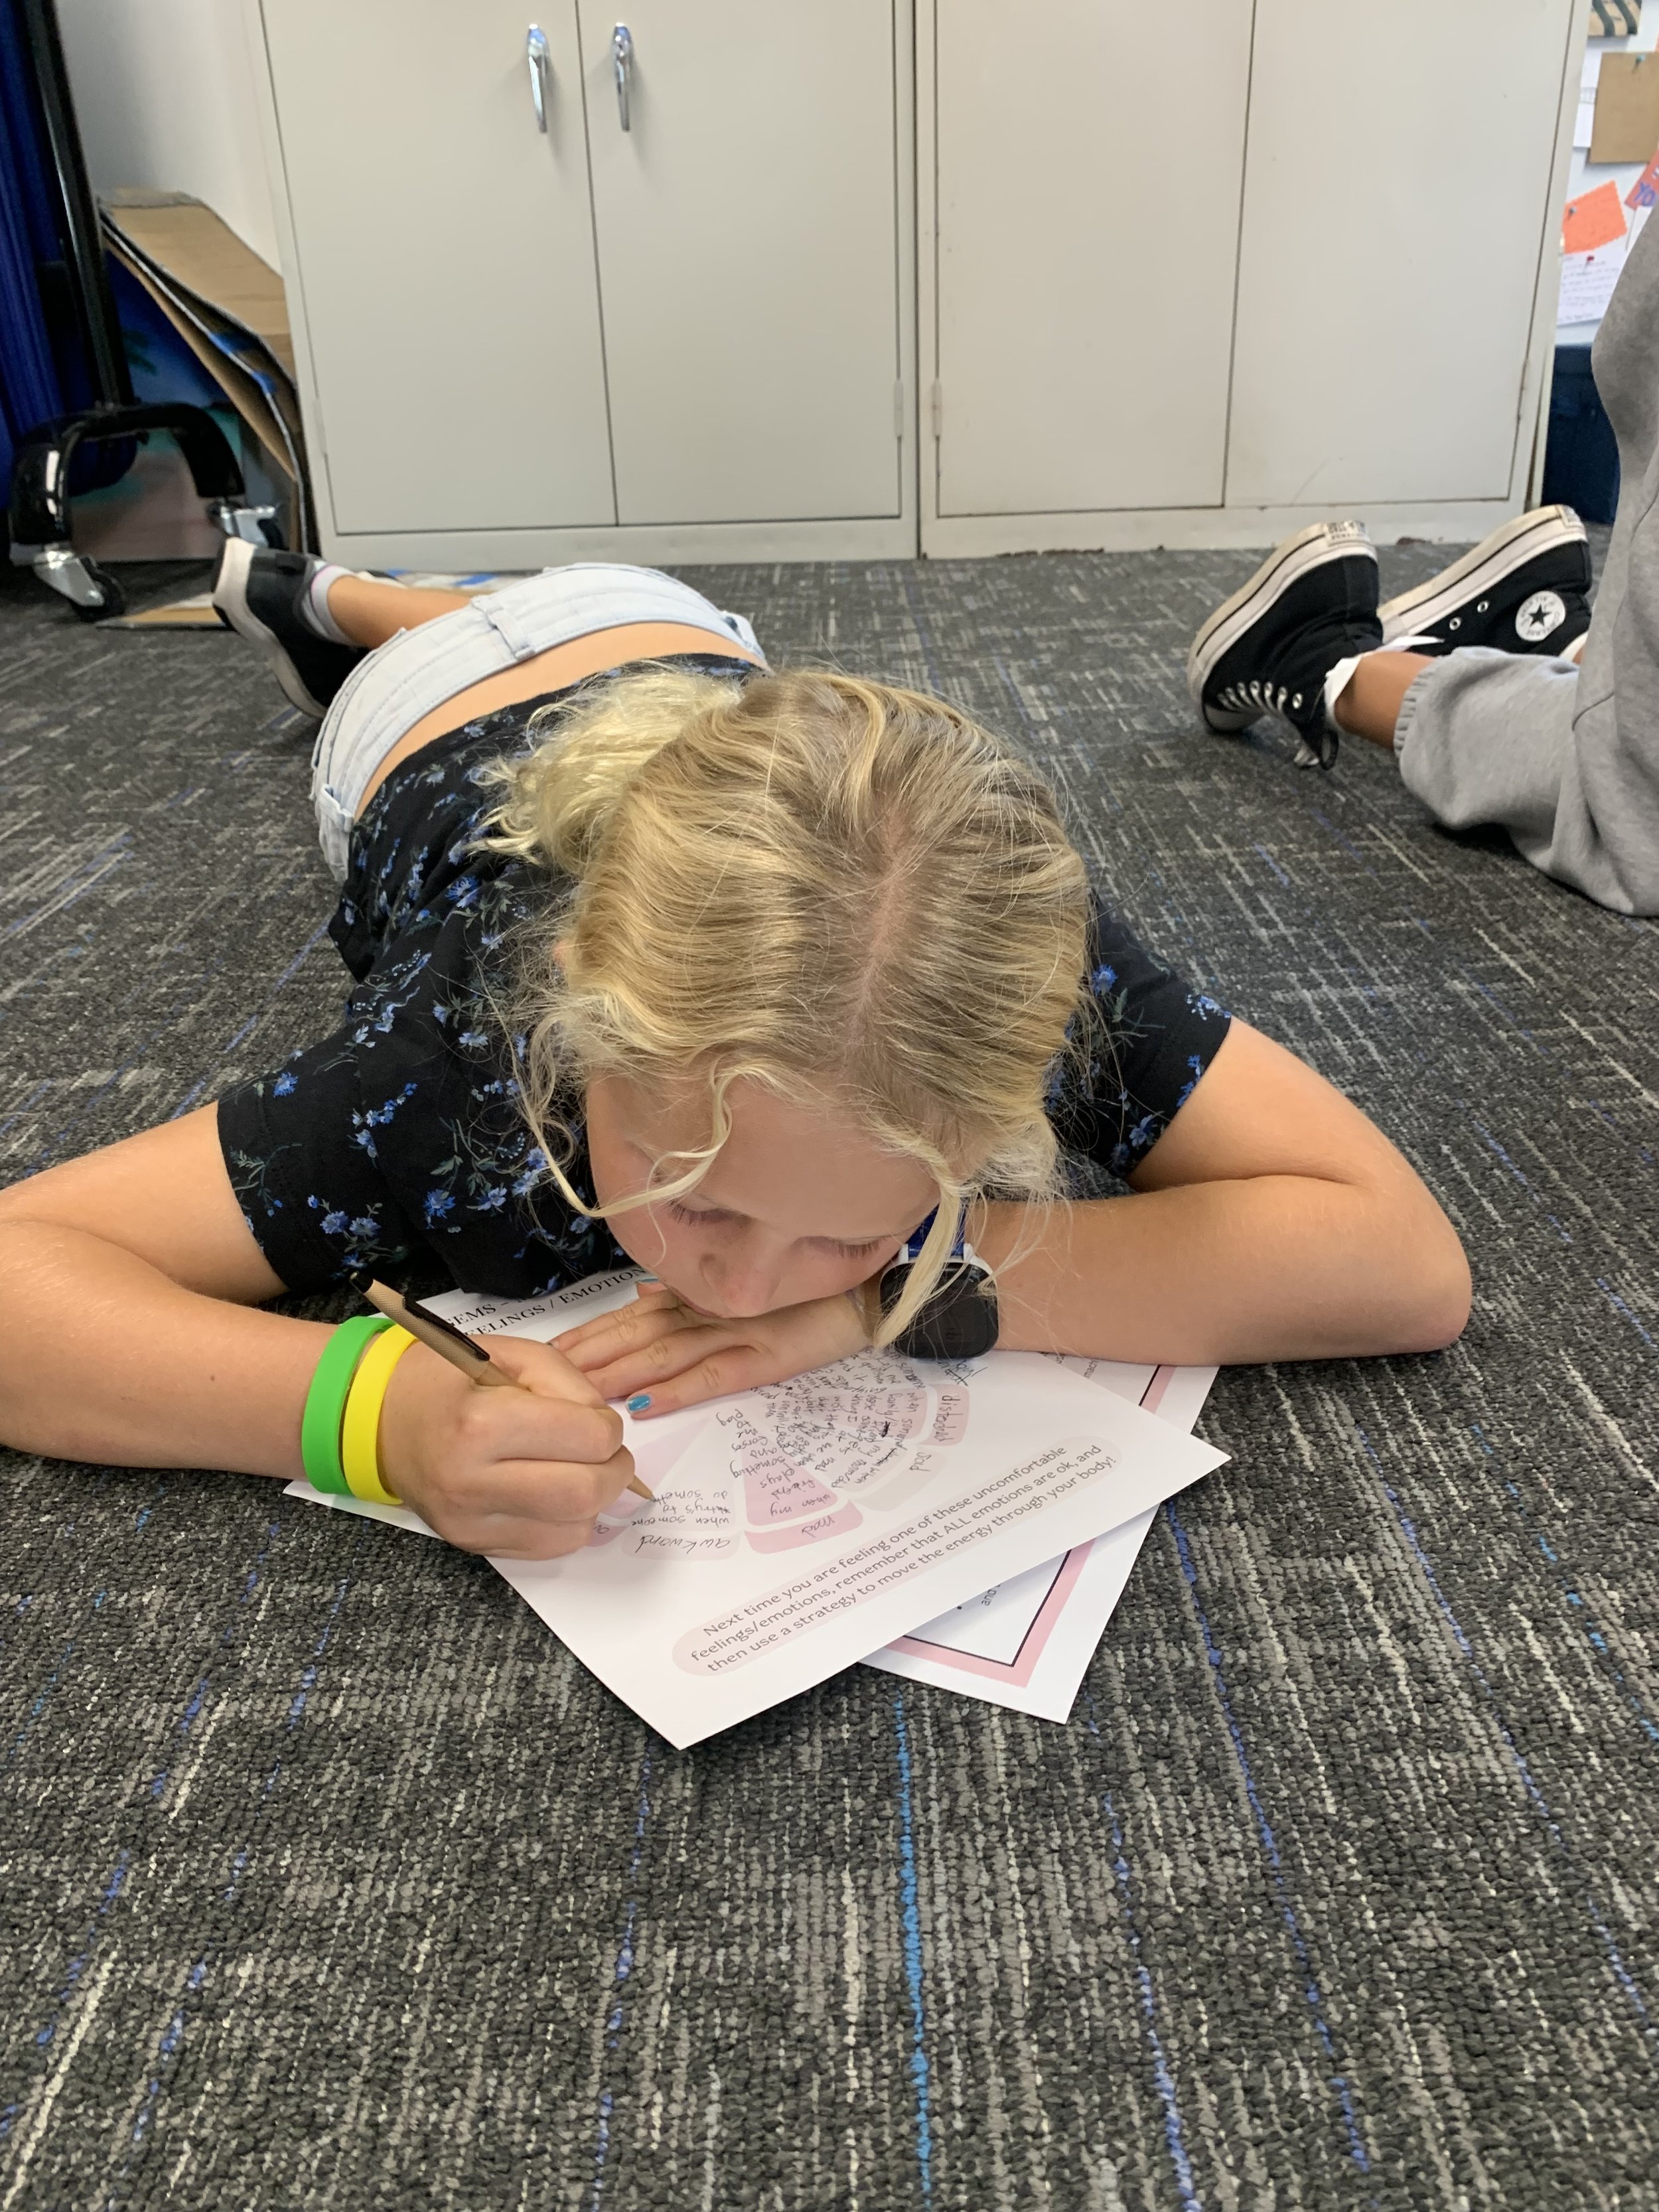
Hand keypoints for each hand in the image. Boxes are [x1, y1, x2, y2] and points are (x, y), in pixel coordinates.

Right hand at [377, 1334, 634, 1558]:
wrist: (378, 1419)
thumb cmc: (444, 1379)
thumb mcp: (509, 1355)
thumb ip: (569, 1382)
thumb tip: (607, 1427)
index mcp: (482, 1424)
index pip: (588, 1440)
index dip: (609, 1427)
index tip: (598, 1420)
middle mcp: (473, 1482)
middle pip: (585, 1494)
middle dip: (614, 1470)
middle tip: (604, 1451)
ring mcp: (470, 1522)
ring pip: (575, 1530)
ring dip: (594, 1501)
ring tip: (576, 1469)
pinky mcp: (473, 1545)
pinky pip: (549, 1548)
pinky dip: (567, 1522)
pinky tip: (552, 1493)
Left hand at [555, 1282, 867, 1415]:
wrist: (868, 1293)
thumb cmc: (807, 1292)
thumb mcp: (742, 1288)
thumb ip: (690, 1292)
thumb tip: (643, 1296)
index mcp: (702, 1294)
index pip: (634, 1314)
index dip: (592, 1332)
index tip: (553, 1350)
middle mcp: (711, 1309)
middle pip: (637, 1333)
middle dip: (591, 1356)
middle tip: (544, 1377)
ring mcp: (737, 1332)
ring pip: (664, 1354)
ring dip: (618, 1373)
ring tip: (578, 1393)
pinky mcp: (766, 1358)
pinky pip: (712, 1376)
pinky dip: (675, 1390)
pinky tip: (642, 1405)